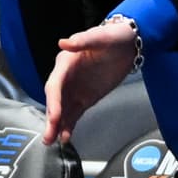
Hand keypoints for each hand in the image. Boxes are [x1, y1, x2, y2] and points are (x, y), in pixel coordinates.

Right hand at [40, 17, 140, 144]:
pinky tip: (66, 137)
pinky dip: (69, 125)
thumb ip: (83, 41)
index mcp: (66, 62)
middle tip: (48, 135)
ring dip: (57, 126)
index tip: (55, 116)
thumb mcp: (101, 36)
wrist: (128, 44)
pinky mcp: (85, 98)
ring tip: (52, 141)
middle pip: (55, 100)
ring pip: (62, 110)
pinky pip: (74, 114)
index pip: (55, 85)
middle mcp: (66, 77)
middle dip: (52, 118)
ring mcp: (75, 90)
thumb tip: (64, 43)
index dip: (54, 101)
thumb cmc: (113, 36)